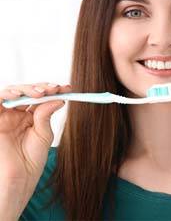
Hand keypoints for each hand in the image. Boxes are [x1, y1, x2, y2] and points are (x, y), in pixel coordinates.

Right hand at [0, 82, 71, 215]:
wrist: (18, 180)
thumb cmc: (31, 160)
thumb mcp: (44, 135)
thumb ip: (46, 116)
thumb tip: (58, 99)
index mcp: (30, 117)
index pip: (41, 98)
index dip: (53, 91)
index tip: (67, 88)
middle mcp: (17, 114)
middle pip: (28, 92)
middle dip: (42, 88)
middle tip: (55, 89)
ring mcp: (6, 116)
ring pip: (14, 92)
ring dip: (28, 89)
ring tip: (41, 92)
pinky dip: (7, 93)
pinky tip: (20, 95)